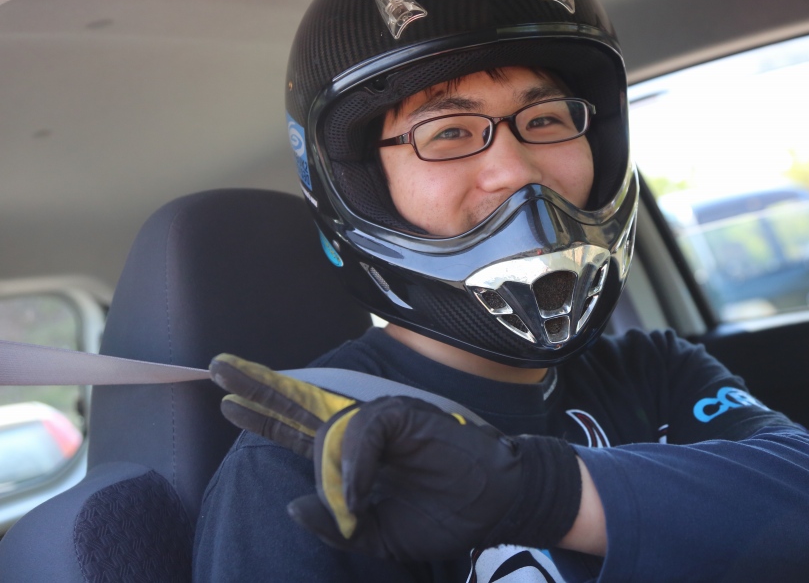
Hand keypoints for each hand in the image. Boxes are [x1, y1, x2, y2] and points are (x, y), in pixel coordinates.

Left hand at [209, 354, 582, 560]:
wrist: (494, 507)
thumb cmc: (442, 517)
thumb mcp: (376, 536)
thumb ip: (335, 525)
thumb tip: (292, 504)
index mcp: (351, 457)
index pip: (298, 431)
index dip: (262, 416)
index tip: (227, 402)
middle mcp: (360, 431)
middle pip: (300, 404)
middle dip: (258, 387)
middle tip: (216, 369)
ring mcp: (382, 420)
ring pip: (327, 420)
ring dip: (298, 432)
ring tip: (286, 437)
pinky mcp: (404, 415)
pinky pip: (364, 431)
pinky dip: (356, 463)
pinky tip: (358, 488)